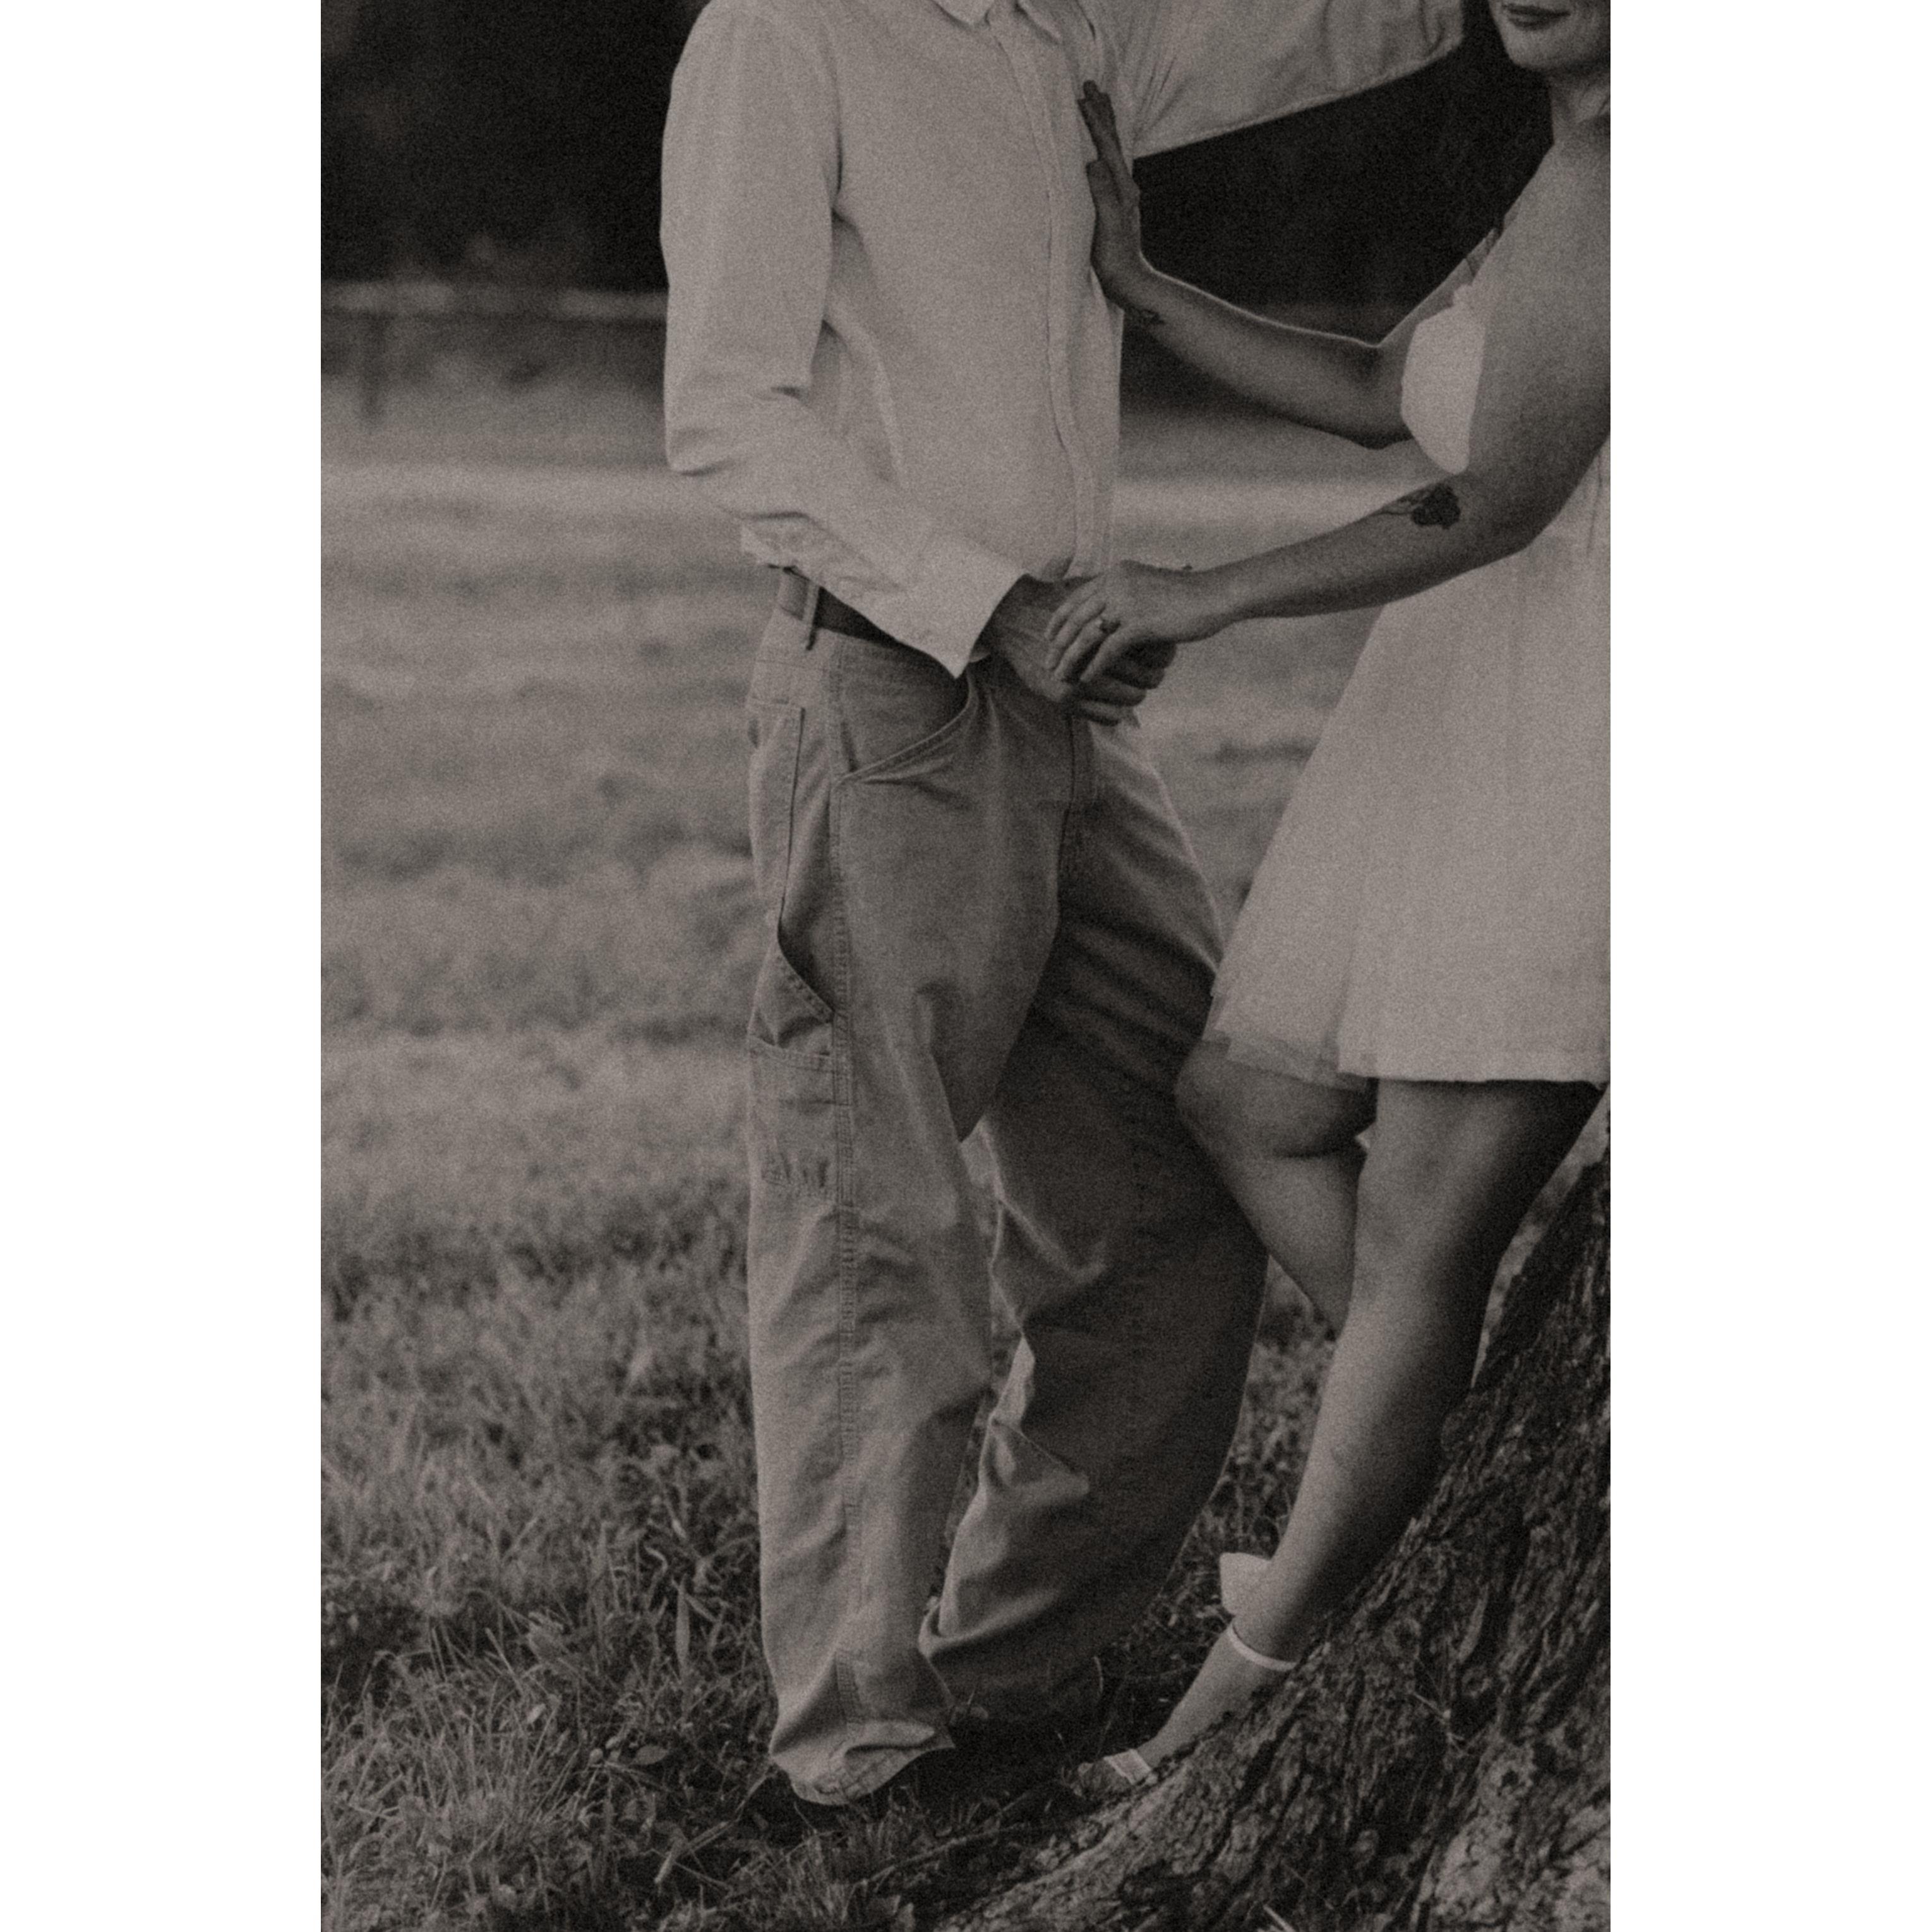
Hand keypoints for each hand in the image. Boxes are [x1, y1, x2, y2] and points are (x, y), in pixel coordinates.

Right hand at [979, 575, 1161, 723]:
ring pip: (1131, 699)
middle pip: (1148, 677)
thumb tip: (1146, 589)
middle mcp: (1098, 655)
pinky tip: (1113, 703)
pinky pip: (1109, 717)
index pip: (1156, 650)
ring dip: (1135, 695)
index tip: (1163, 656)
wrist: (1013, 618)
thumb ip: (1115, 598)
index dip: (1164, 655)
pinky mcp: (1066, 698)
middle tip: (1155, 675)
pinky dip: (1116, 712)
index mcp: (1110, 629)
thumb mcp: (1088, 594)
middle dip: (1154, 677)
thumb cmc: (1053, 603)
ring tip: (1134, 690)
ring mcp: (1081, 679)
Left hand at [1046, 562, 1231, 683]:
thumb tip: (1110, 614)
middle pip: (1076, 617)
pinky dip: (1095, 667)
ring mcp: (1127, 602)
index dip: (1058, 619)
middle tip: (1047, 663)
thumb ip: (1126, 596)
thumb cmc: (1187, 595)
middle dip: (1058, 643)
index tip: (1047, 637)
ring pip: (1087, 634)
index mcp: (1116, 574)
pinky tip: (1086, 681)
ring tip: (1060, 676)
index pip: (1076, 597)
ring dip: (1070, 658)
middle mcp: (1117, 583)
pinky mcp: (1140, 623)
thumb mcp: (1148, 588)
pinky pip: (1109, 649)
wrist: (1215, 595)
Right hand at [1077, 84, 1151, 308]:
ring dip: (1104, 126)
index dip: (1093, 121)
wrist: (1130, 283)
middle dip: (1102, 112)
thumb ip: (1102, 193)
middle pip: (1113, 141)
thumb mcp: (1107, 225)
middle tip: (1091, 85)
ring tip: (1098, 105)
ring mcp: (1122, 195)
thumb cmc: (1115, 259)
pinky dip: (1103, 148)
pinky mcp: (1116, 205)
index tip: (1081, 96)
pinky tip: (1098, 150)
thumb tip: (1093, 161)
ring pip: (1112, 151)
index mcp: (1122, 188)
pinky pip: (1109, 167)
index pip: (1106, 146)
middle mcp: (1125, 187)